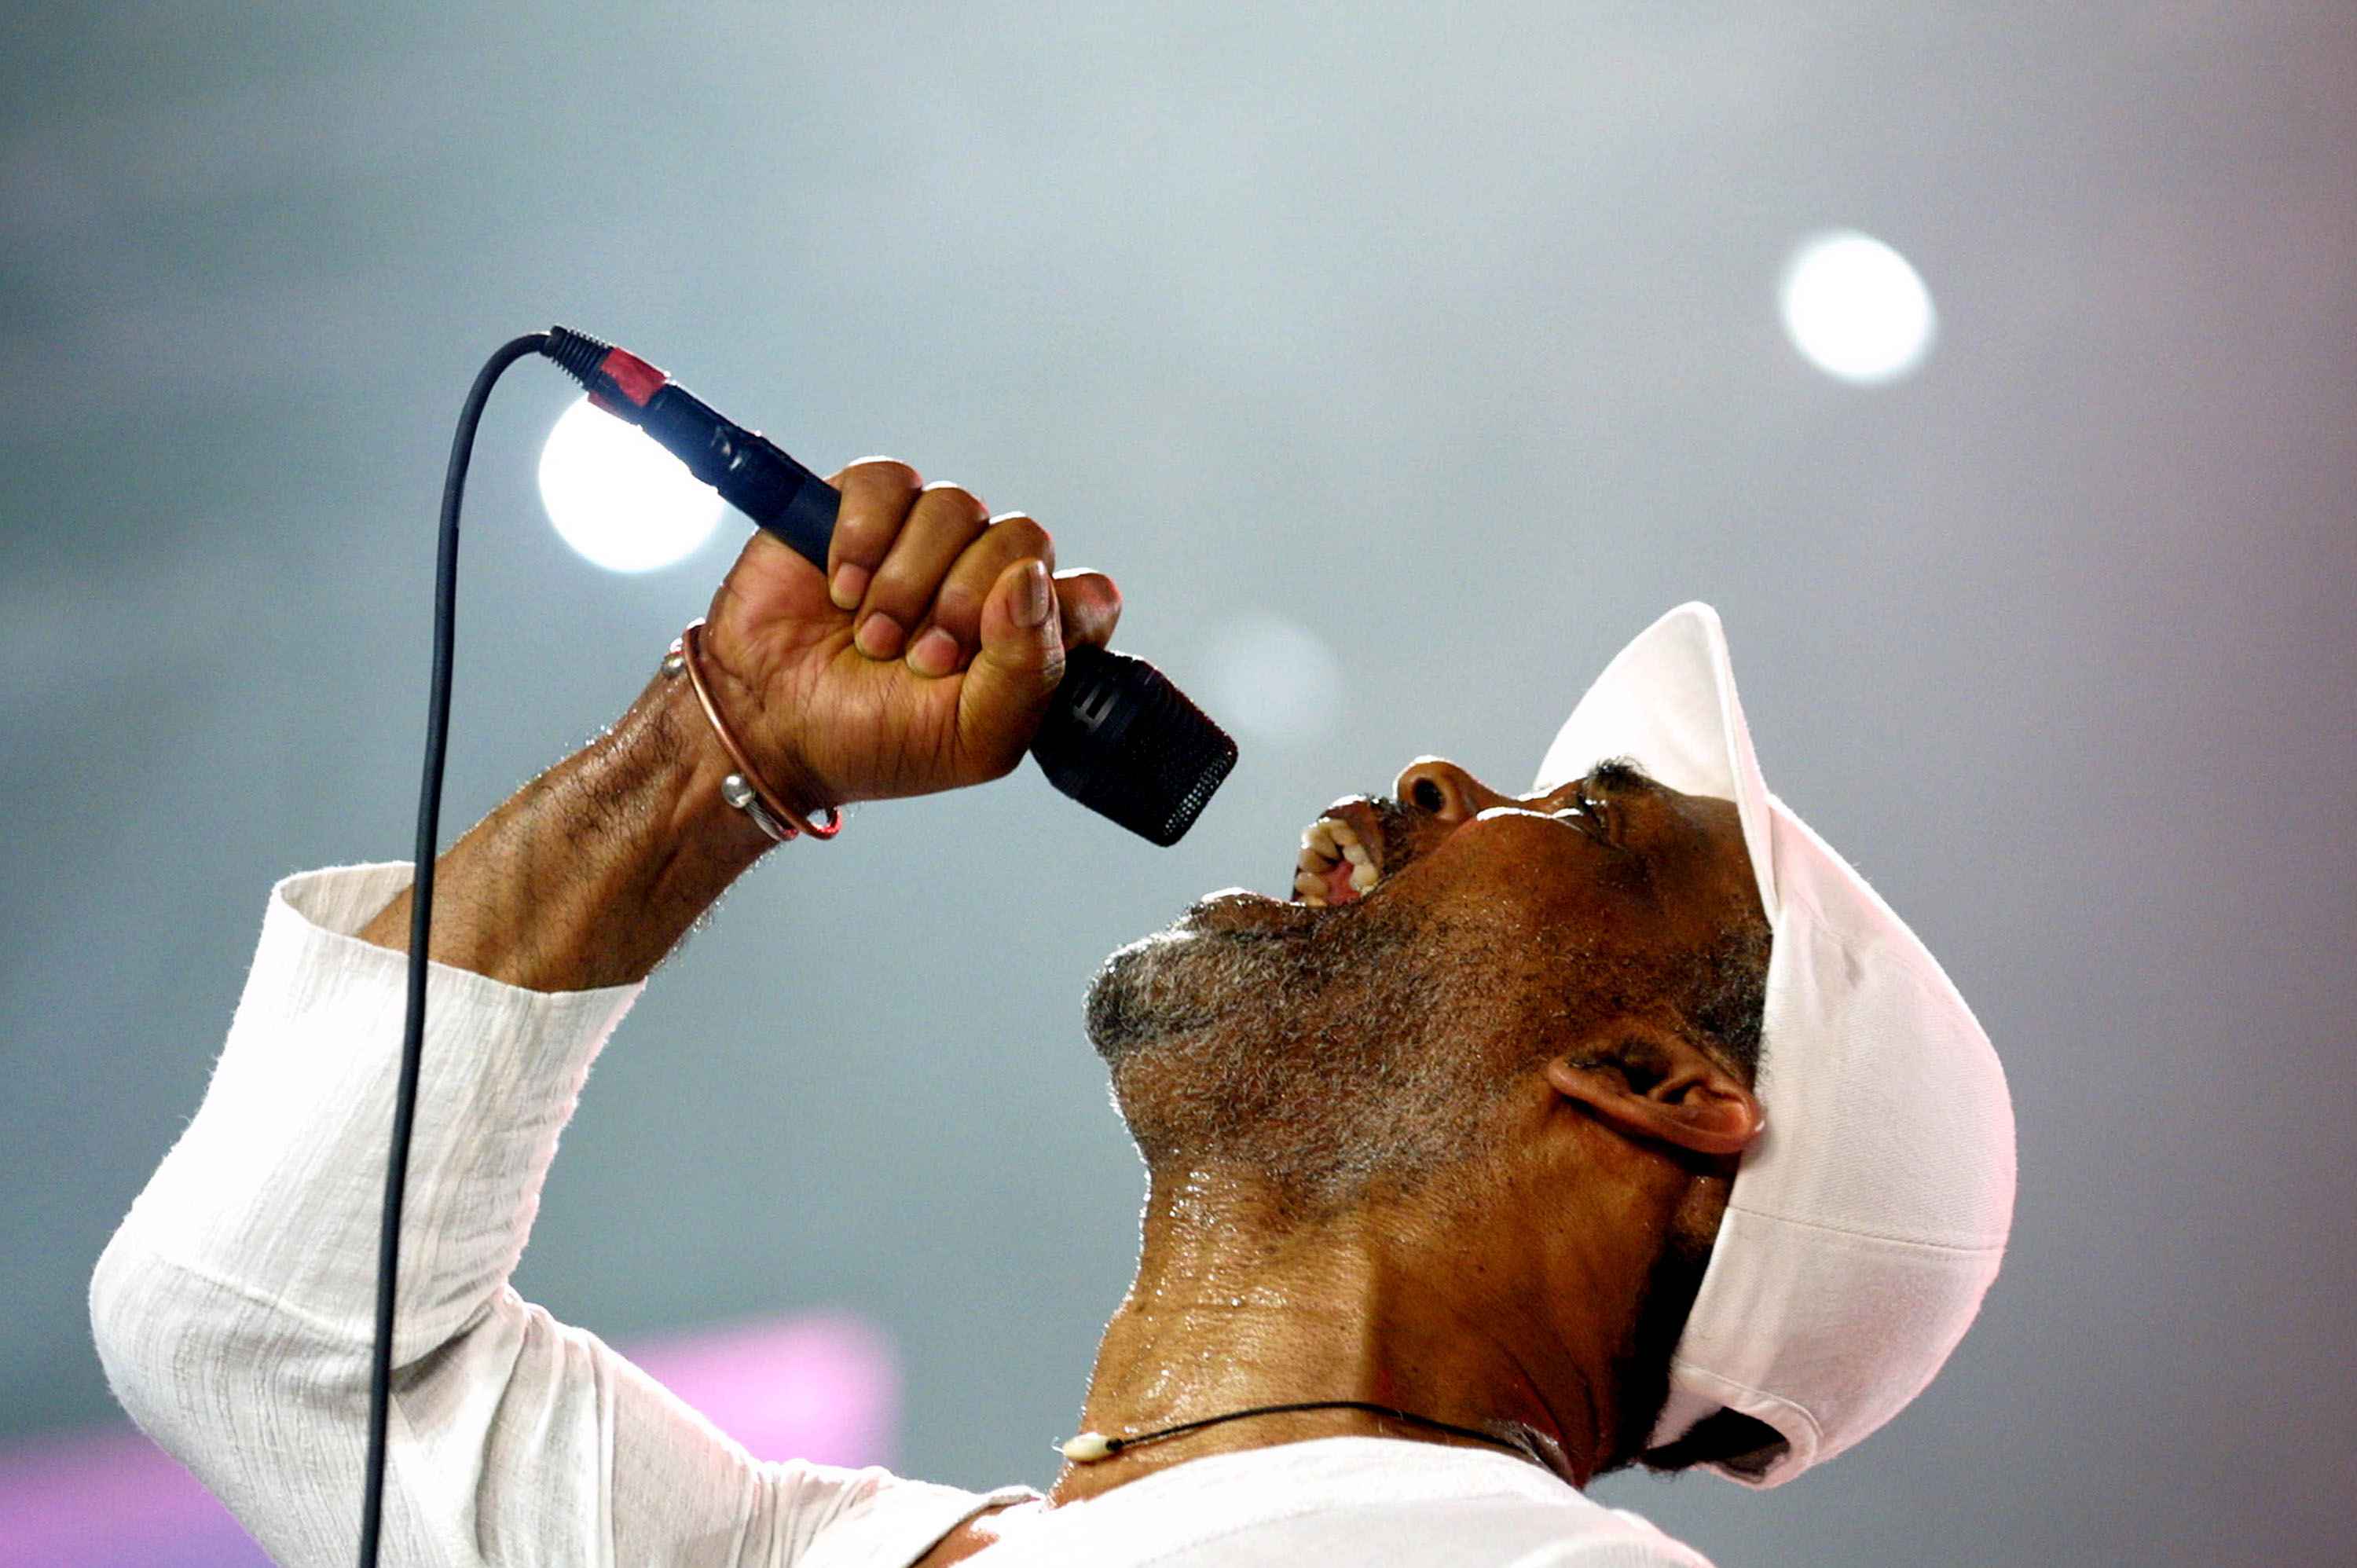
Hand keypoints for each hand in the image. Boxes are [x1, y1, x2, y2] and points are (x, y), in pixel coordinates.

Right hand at [697, 459, 1120, 809]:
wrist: (773, 727)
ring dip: (908, 582)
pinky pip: (890, 482)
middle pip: (1024, 540)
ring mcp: (926, 540)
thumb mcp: (973, 739)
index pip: (1087, 597)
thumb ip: (1029, 671)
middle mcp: (987, 579)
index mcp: (1028, 637)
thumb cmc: (877, 740)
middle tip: (920, 659)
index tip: (996, 656)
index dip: (1053, 618)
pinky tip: (840, 587)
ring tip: (871, 638)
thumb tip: (1033, 581)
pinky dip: (862, 536)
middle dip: (968, 603)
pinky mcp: (863, 509)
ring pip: (957, 508)